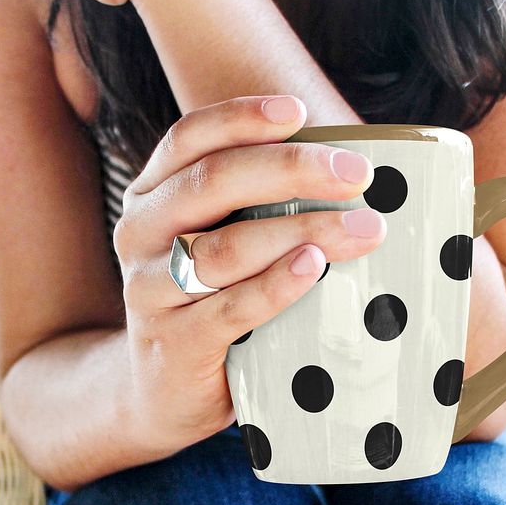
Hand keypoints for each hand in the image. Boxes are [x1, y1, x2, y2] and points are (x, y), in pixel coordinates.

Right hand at [114, 95, 386, 450]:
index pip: (188, 138)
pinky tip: (313, 268)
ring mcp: (150, 291)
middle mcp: (141, 233)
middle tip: (356, 173)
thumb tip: (356, 169)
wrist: (161, 392)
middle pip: (211, 182)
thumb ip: (261, 201)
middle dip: (291, 169)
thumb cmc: (212, 298)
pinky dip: (275, 286)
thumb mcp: (218, 239)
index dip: (241, 118)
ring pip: (225, 247)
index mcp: (153, 194)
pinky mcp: (175, 343)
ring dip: (301, 231)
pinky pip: (228, 308)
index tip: (297, 112)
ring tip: (364, 229)